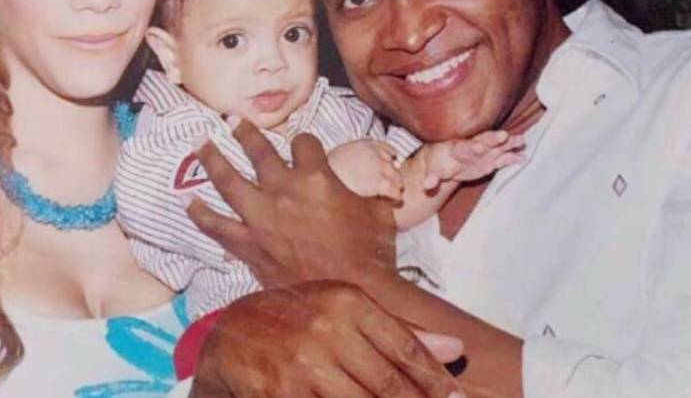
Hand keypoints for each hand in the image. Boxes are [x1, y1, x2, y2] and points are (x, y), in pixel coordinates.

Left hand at [187, 120, 397, 288]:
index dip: (305, 142)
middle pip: (258, 150)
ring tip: (199, 144)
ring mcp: (261, 219)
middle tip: (234, 121)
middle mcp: (283, 191)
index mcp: (317, 177)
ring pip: (228, 181)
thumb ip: (368, 194)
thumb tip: (376, 189)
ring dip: (212, 159)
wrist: (349, 299)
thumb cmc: (370, 256)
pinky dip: (201, 214)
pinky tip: (189, 202)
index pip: (304, 143)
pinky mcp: (249, 246)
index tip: (303, 145)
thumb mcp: (378, 214)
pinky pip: (217, 227)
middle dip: (245, 133)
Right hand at [190, 281, 464, 397]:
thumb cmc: (299, 319)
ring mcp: (302, 363)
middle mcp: (326, 328)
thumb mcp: (344, 311)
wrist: (232, 334)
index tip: (458, 397)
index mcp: (347, 302)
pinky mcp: (280, 392)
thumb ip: (399, 332)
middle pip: (388, 382)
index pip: (404, 346)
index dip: (435, 378)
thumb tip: (455, 349)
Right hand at [328, 139, 402, 200]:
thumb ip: (347, 158)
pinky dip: (396, 195)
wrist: (323, 181)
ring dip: (397, 184)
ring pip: (396, 176)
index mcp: (362, 144)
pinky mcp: (378, 183)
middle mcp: (372, 153)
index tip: (392, 158)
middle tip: (395, 181)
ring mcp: (377, 167)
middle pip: (390, 162)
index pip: (383, 146)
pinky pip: (394, 189)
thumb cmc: (325, 173)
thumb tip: (349, 167)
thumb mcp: (335, 158)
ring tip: (397, 193)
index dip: (388, 154)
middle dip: (392, 172)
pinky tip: (396, 200)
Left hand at [423, 130, 524, 190]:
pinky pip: (504, 157)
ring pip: (498, 145)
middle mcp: (474, 146)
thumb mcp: (434, 170)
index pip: (466, 146)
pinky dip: (513, 157)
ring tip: (522, 140)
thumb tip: (428, 185)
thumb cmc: (439, 163)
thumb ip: (432, 177)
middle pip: (485, 140)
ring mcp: (485, 152)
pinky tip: (524, 157)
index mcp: (458, 148)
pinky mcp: (492, 160)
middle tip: (504, 136)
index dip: (472, 146)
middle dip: (494, 138)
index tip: (480, 147)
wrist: (446, 160)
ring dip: (509, 143)